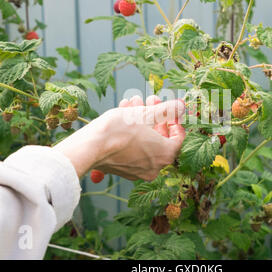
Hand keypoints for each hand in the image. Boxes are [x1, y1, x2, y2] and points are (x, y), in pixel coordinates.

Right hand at [53, 96, 185, 180]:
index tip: (167, 108)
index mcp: (166, 155)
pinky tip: (124, 115)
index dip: (174, 119)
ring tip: (132, 103)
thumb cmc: (120, 130)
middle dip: (155, 115)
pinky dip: (132, 134)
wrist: (90, 147)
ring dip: (141, 120)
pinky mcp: (124, 170)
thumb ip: (167, 109)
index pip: (178, 137)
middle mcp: (155, 167)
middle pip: (160, 137)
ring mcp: (139, 171)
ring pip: (146, 141)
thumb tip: (181, 105)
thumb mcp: (146, 113)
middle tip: (149, 100)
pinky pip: (134, 149)